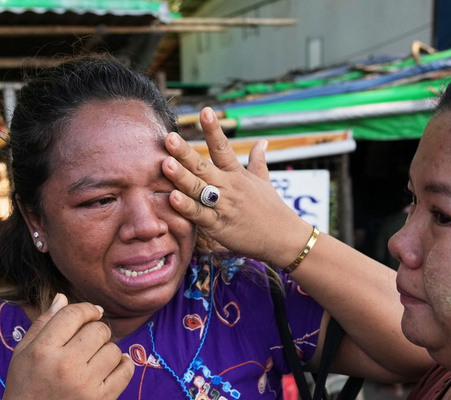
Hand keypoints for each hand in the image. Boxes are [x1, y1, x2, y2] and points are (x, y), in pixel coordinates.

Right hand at [0, 294, 134, 399]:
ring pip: (113, 350)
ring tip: (95, 358)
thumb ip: (44, 322)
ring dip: (108, 349)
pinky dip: (123, 364)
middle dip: (97, 330)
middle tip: (89, 341)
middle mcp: (64, 366)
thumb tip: (64, 296)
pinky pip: (125, 371)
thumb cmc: (25, 385)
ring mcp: (85, 386)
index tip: (90, 314)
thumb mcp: (23, 350)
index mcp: (42, 350)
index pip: (74, 315)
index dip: (87, 309)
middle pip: (99, 330)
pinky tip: (112, 366)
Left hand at [163, 107, 313, 266]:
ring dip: (181, 176)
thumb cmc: (273, 209)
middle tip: (170, 137)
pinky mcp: (219, 226)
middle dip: (185, 152)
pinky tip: (173, 197)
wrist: (284, 238)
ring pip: (198, 189)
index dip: (213, 129)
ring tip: (166, 163)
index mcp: (237, 174)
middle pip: (204, 167)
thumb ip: (258, 160)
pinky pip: (199, 215)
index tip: (205, 110)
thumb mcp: (265, 181)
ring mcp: (223, 207)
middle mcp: (229, 187)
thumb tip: (262, 142)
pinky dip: (186, 207)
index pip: (223, 148)